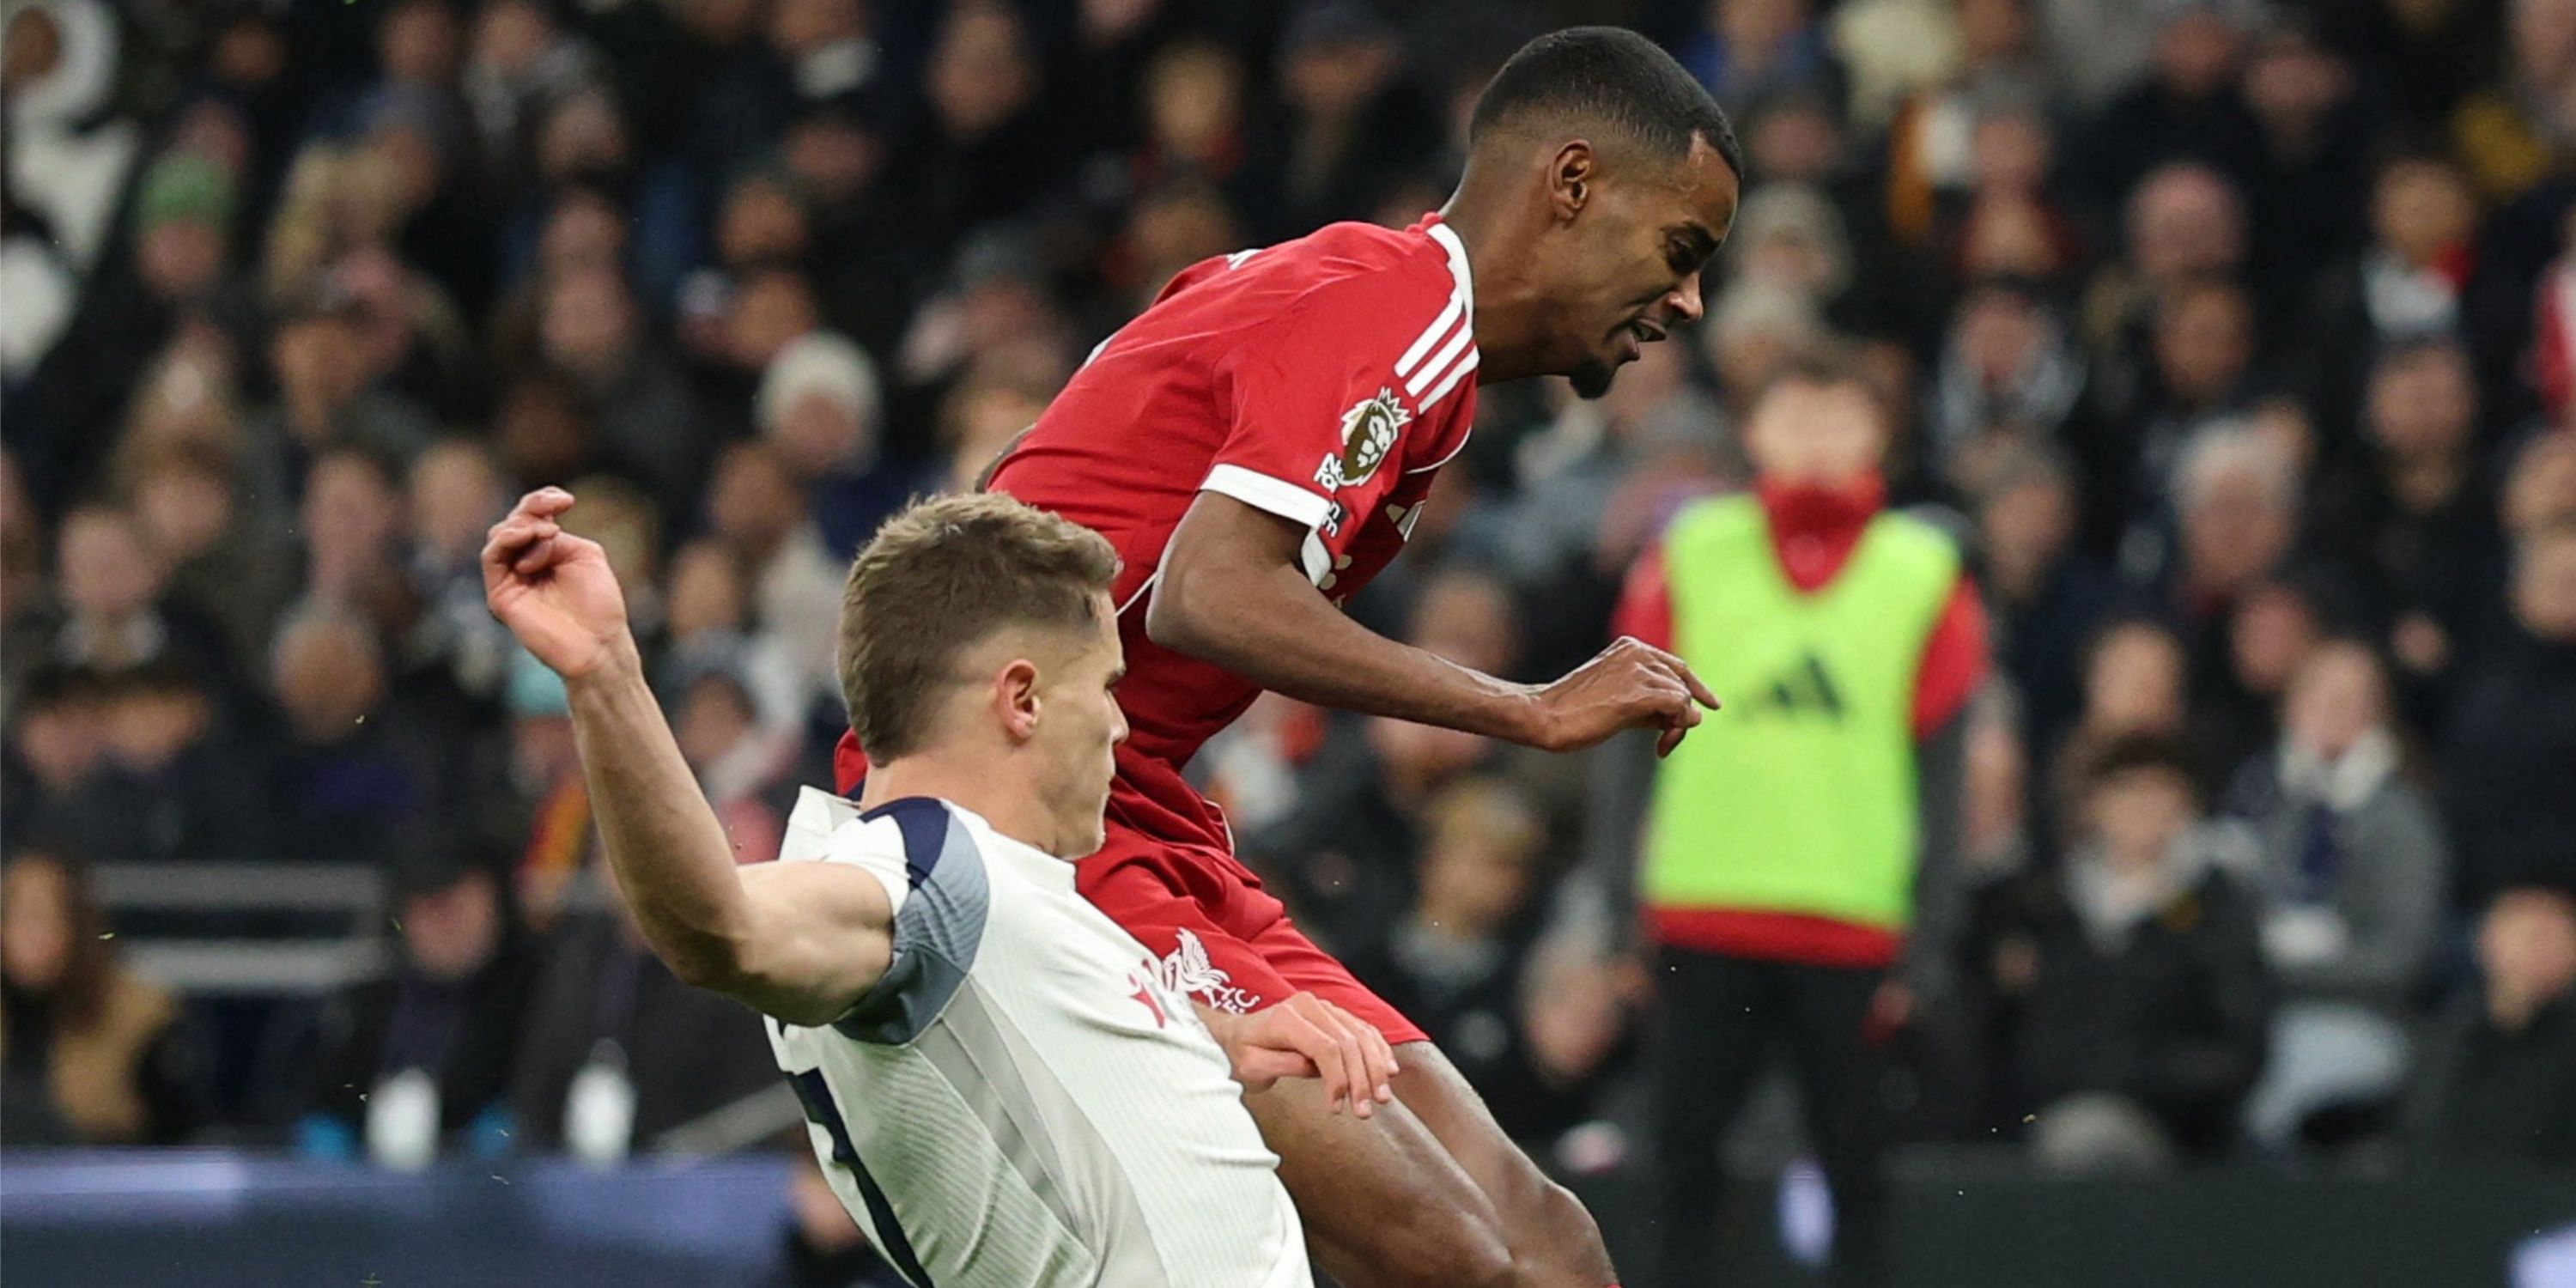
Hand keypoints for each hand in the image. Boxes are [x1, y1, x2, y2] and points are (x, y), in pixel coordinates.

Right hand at [482, 488, 630, 681]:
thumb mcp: (585, 555)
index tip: (567, 500)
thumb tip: (535, 530)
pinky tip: (530, 535)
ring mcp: (511, 580)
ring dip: (522, 524)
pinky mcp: (500, 596)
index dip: (543, 500)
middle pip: (513, 522)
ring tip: (547, 530)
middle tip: (555, 509)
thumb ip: (558, 537)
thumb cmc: (599, 605)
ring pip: (498, 536)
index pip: (532, 518)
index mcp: (546, 553)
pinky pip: (491, 557)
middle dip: (532, 507)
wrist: (599, 644)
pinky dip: (508, 539)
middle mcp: (524, 564)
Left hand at [1211, 992, 1399, 1117]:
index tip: (1337, 1108)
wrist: (1236, 1034)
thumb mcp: (1253, 1067)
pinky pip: (1364, 1029)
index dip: (1339, 1079)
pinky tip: (1389, 1070)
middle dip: (1362, 1079)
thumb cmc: (1241, 1054)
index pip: (1326, 1048)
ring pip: (1362, 1034)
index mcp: (1287, 1017)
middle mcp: (1309, 1005)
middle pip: (1349, 1042)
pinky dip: (1379, 1050)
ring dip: (1377, 1067)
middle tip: (1366, 1111)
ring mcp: (1324, 1007)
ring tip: (1382, 1098)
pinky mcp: (1334, 1014)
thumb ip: (1284, 1066)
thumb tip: (1318, 1070)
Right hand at [1523, 636, 1719, 756]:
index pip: (1675, 666)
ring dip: (1678, 727)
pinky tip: (1660, 746)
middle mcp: (1637, 652)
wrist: (1545, 716)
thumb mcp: (1616, 700)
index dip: (1696, 687)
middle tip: (1665, 743)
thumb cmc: (1573, 713)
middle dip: (1681, 716)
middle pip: (1682, 684)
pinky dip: (1676, 729)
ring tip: (1660, 745)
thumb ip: (1650, 703)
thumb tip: (1691, 717)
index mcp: (1629, 647)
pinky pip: (1678, 708)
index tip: (1711, 704)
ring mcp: (1637, 671)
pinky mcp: (1637, 694)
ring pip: (1683, 697)